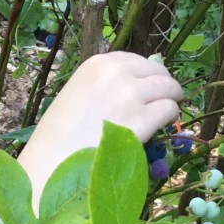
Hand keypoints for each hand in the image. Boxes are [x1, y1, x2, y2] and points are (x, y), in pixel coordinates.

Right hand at [17, 51, 183, 193]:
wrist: (52, 163)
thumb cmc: (58, 137)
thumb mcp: (78, 95)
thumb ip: (103, 87)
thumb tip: (135, 87)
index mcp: (98, 64)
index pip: (135, 60)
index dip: (146, 73)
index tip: (149, 85)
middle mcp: (116, 73)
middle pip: (157, 72)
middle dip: (164, 84)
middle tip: (166, 98)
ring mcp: (130, 95)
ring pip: (168, 88)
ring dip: (171, 99)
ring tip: (168, 111)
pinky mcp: (141, 119)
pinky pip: (168, 110)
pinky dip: (170, 117)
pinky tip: (163, 125)